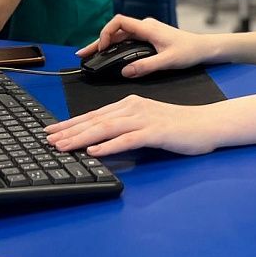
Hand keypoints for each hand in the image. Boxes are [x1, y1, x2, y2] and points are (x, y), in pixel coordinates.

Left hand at [46, 95, 225, 156]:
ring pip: (107, 128)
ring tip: (63, 146)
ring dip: (82, 138)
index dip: (71, 123)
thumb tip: (99, 141)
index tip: (52, 131)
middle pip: (95, 120)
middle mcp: (133, 108)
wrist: (207, 124)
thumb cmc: (178, 126)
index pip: (94, 115)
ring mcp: (144, 119)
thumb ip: (124, 129)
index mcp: (130, 105)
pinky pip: (128, 139)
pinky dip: (110, 146)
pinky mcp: (156, 132)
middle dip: (69, 131)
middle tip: (48, 140)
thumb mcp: (146, 123)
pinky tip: (96, 152)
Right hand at [75, 16, 215, 78]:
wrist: (204, 48)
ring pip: (120, 36)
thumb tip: (125, 72)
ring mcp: (146, 32)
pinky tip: (109, 56)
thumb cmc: (190, 51)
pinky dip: (116, 47)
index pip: (119, 22)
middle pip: (115, 30)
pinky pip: (127, 40)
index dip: (106, 33)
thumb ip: (146, 66)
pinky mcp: (149, 38)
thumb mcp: (168, 61)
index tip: (101, 48)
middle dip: (99, 42)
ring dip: (106, 45)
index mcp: (148, 28)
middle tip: (83, 54)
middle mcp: (145, 27)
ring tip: (92, 56)